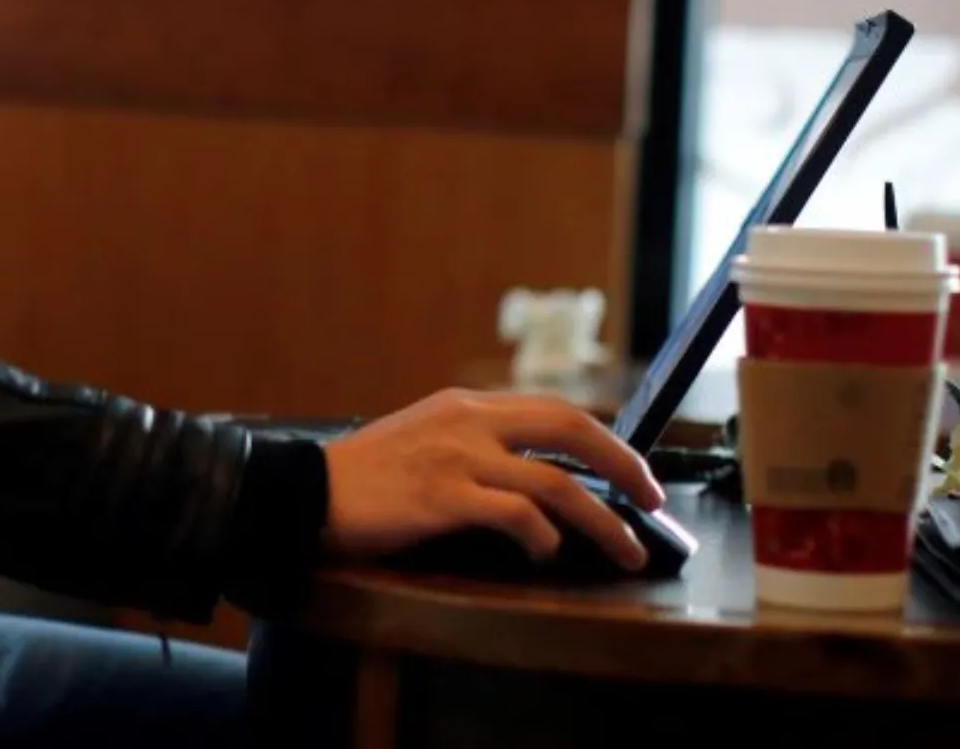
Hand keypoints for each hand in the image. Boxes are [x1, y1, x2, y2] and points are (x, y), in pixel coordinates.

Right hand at [321, 390, 666, 568]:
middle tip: (653, 499)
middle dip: (624, 465)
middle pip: (571, 430)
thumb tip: (533, 477)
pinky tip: (547, 554)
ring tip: (623, 550)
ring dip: (602, 521)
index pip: (555, 409)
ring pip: (555, 483)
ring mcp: (457, 458)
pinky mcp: (443, 497)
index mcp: (467, 406)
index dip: (604, 438)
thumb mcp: (425, 438)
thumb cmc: (364, 476)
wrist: (306, 492)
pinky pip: (514, 515)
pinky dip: (542, 537)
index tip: (631, 468)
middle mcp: (469, 422)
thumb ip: (475, 444)